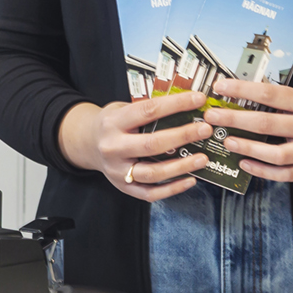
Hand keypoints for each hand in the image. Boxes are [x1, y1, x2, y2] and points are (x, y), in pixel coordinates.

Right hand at [57, 94, 210, 199]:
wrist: (87, 144)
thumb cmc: (112, 124)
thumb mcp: (122, 108)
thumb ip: (147, 109)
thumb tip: (185, 105)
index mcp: (114, 122)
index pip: (149, 111)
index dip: (176, 104)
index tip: (198, 100)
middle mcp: (114, 147)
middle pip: (152, 144)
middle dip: (183, 136)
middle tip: (205, 130)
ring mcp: (118, 171)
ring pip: (154, 173)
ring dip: (182, 166)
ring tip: (202, 158)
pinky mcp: (124, 187)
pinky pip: (151, 193)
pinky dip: (172, 189)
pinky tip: (190, 180)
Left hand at [202, 79, 292, 182]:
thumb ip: (277, 97)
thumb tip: (239, 96)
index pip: (270, 94)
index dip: (242, 90)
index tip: (220, 88)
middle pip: (267, 124)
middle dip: (235, 120)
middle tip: (213, 117)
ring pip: (275, 154)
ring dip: (247, 148)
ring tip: (228, 141)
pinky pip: (283, 174)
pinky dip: (261, 170)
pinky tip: (245, 163)